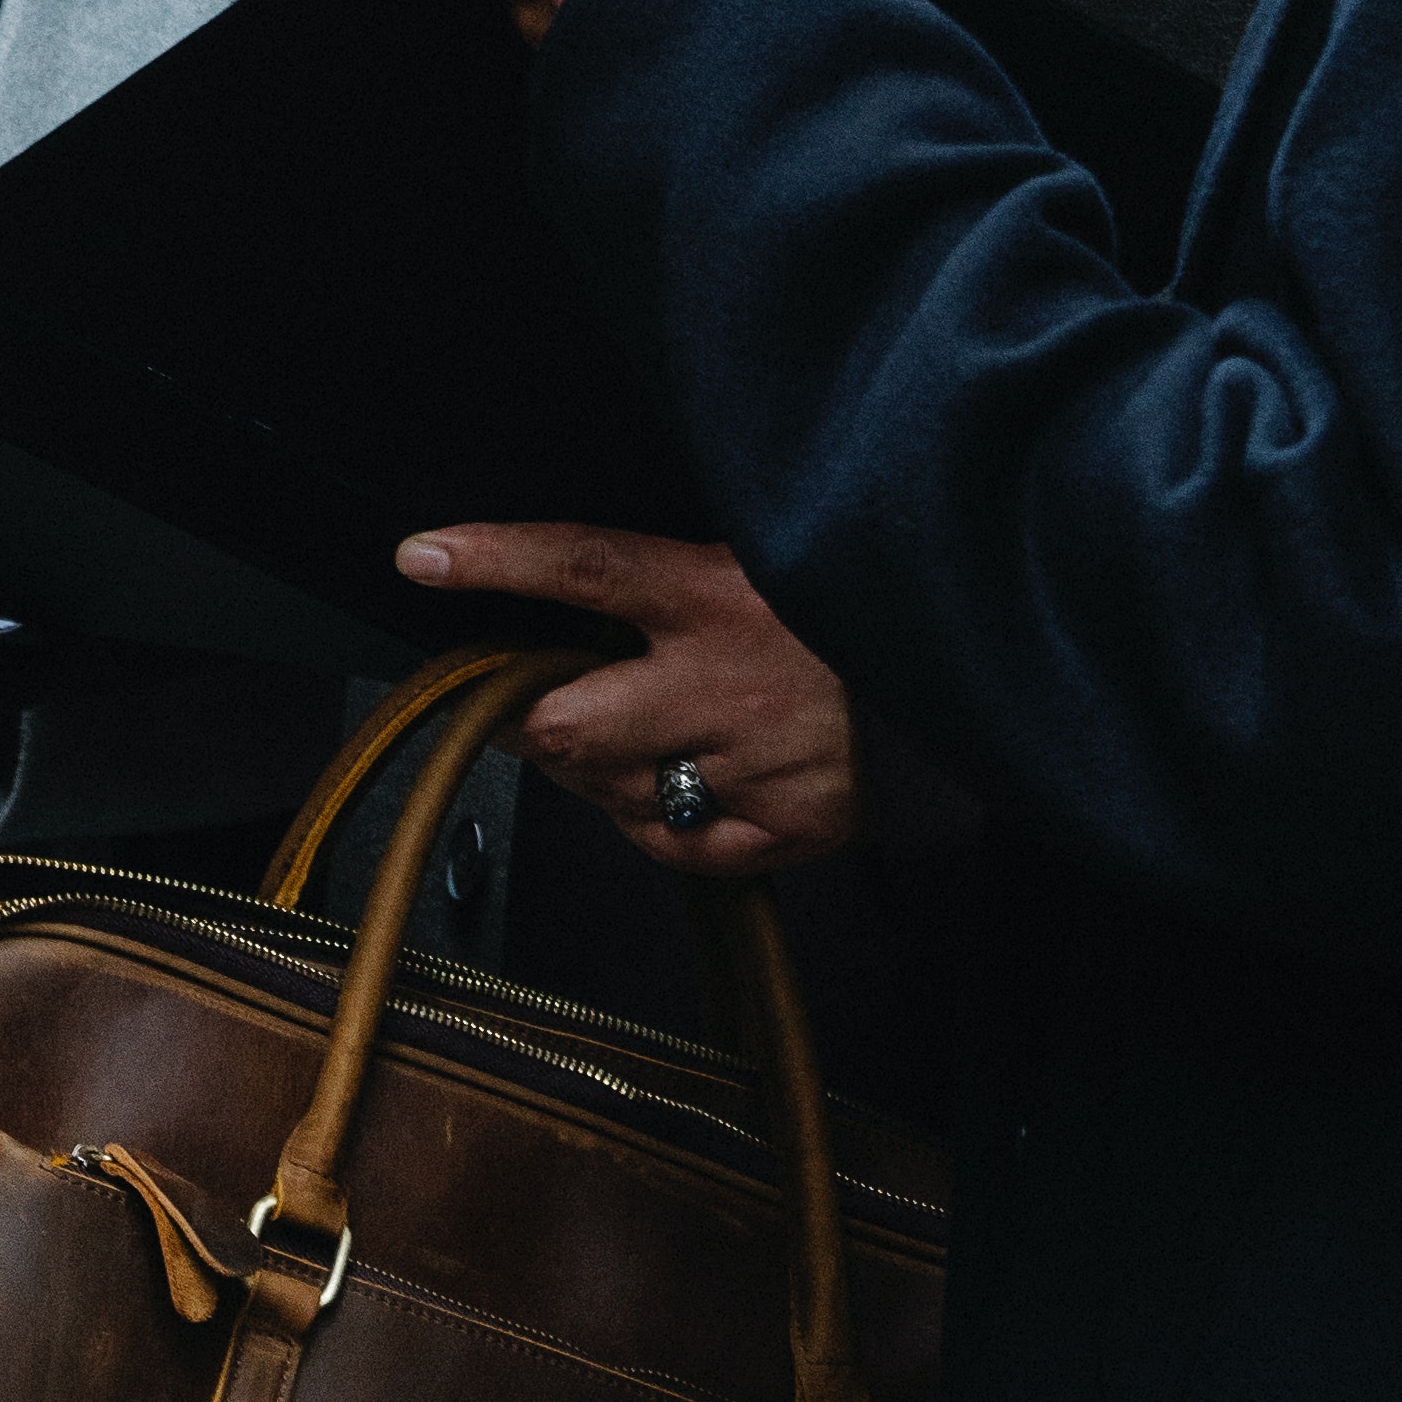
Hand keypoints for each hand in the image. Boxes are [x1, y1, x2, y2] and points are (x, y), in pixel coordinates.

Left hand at [397, 519, 858, 876]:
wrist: (980, 677)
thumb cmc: (858, 602)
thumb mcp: (770, 555)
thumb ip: (678, 576)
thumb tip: (570, 590)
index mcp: (724, 593)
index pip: (585, 565)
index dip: (496, 560)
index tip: (421, 557)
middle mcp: (728, 684)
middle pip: (569, 721)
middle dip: (530, 717)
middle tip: (532, 699)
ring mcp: (757, 769)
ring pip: (612, 793)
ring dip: (593, 770)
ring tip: (631, 734)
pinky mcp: (791, 831)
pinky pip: (673, 847)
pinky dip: (652, 823)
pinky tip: (673, 787)